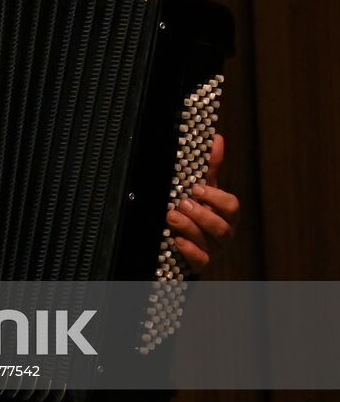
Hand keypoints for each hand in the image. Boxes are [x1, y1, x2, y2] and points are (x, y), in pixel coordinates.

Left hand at [167, 133, 238, 271]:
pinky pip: (201, 261)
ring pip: (210, 242)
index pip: (231, 206)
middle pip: (222, 225)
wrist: (185, 242)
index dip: (214, 197)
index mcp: (226, 214)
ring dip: (189, 227)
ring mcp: (214, 250)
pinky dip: (189, 250)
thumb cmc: (198, 212)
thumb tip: (216, 138)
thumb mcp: (203, 190)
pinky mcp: (202, 264)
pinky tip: (176, 240)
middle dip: (200, 213)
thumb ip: (210, 167)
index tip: (195, 188)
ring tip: (171, 216)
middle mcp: (225, 233)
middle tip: (180, 203)